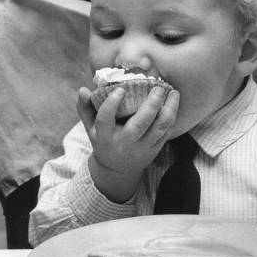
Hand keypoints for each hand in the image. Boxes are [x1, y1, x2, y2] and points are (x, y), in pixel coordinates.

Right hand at [77, 85, 178, 201]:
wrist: (118, 169)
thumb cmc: (104, 141)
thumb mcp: (91, 128)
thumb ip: (85, 108)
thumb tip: (83, 89)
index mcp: (105, 136)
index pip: (105, 120)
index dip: (111, 104)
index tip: (120, 89)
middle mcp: (124, 143)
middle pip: (139, 125)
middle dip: (150, 105)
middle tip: (158, 87)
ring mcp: (142, 147)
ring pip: (159, 128)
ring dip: (169, 109)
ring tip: (173, 92)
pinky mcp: (155, 148)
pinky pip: (166, 131)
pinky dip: (171, 115)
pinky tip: (173, 101)